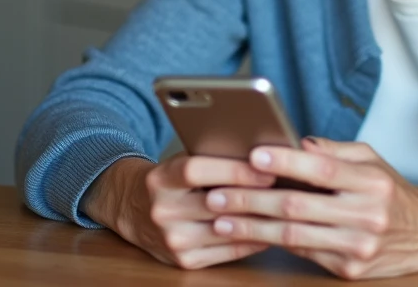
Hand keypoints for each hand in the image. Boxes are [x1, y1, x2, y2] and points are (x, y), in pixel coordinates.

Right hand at [83, 154, 275, 269]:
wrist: (130, 209)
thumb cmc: (167, 180)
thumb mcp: (177, 162)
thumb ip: (208, 158)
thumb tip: (258, 156)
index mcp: (160, 179)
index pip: (196, 171)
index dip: (232, 169)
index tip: (265, 167)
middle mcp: (162, 211)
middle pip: (215, 204)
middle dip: (254, 196)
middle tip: (286, 188)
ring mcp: (172, 240)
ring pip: (226, 231)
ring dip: (259, 220)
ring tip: (285, 208)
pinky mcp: (183, 261)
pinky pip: (228, 252)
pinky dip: (252, 240)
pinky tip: (271, 228)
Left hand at [204, 137, 417, 279]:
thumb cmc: (392, 191)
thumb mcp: (371, 159)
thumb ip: (333, 150)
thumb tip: (296, 142)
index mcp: (370, 182)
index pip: (322, 169)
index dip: (285, 161)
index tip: (253, 155)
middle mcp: (366, 215)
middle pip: (298, 206)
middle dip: (251, 200)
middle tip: (217, 194)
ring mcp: (358, 247)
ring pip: (294, 235)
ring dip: (252, 228)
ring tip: (221, 219)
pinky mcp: (350, 270)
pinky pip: (304, 253)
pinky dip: (272, 243)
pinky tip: (248, 234)